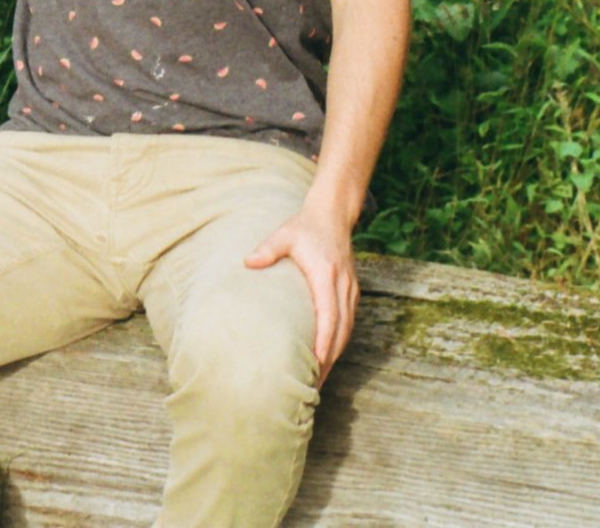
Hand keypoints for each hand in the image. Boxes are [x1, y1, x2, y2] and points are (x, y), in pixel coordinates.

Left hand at [243, 198, 359, 379]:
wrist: (332, 215)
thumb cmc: (304, 227)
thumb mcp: (284, 235)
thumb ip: (268, 249)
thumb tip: (248, 262)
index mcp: (327, 275)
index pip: (330, 314)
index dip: (326, 340)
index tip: (319, 362)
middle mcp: (343, 285)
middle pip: (341, 330)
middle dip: (330, 359)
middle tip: (314, 384)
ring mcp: (350, 290)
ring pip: (347, 330)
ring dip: (336, 355)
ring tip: (320, 379)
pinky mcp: (351, 292)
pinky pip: (348, 322)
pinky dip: (339, 342)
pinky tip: (328, 357)